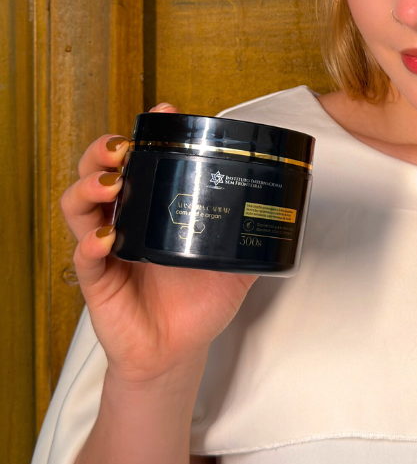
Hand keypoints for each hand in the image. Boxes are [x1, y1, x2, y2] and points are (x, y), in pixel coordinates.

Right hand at [60, 102, 258, 382]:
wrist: (179, 350)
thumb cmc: (200, 301)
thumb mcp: (236, 261)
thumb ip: (255, 234)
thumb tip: (290, 208)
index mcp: (154, 208)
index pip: (140, 161)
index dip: (145, 134)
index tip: (165, 112)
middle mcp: (126, 221)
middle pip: (97, 172)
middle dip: (103, 152)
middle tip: (122, 149)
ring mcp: (108, 248)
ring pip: (79, 206)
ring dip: (89, 187)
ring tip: (113, 184)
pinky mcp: (98, 281)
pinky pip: (84, 257)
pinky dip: (91, 243)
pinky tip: (108, 238)